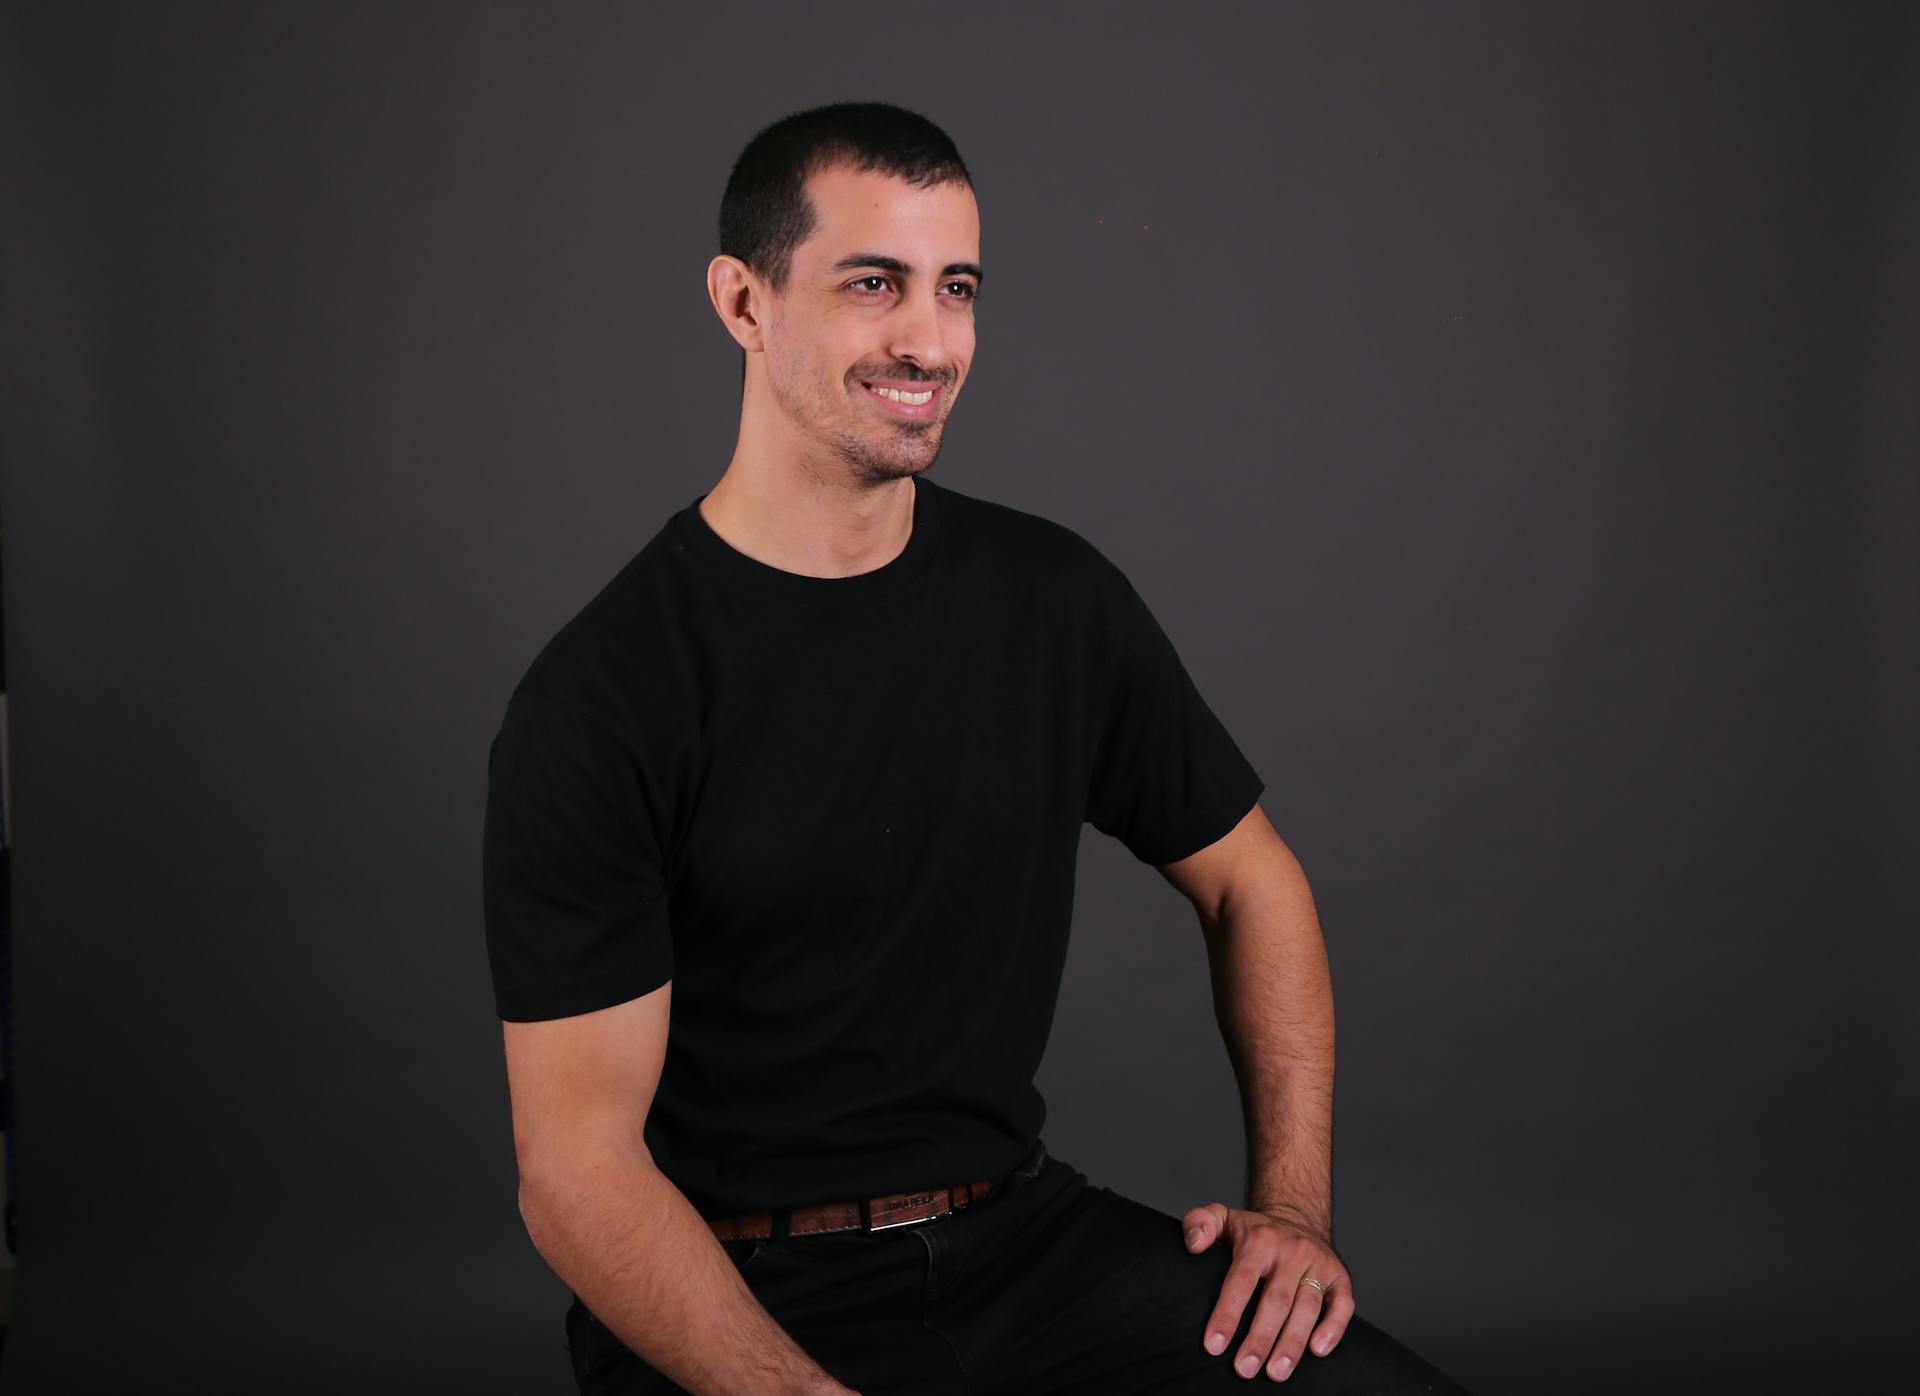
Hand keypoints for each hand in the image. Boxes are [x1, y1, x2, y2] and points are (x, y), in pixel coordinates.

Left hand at [1181, 1202, 1354, 1380]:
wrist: (1298, 1217)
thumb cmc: (1255, 1231)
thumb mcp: (1223, 1218)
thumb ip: (1199, 1223)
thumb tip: (1193, 1246)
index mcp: (1260, 1240)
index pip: (1241, 1280)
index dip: (1228, 1314)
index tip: (1214, 1346)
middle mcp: (1292, 1251)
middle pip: (1276, 1300)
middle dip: (1260, 1338)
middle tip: (1244, 1369)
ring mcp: (1319, 1264)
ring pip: (1308, 1307)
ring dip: (1292, 1343)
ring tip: (1276, 1372)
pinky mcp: (1340, 1277)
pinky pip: (1342, 1304)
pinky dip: (1333, 1328)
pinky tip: (1317, 1351)